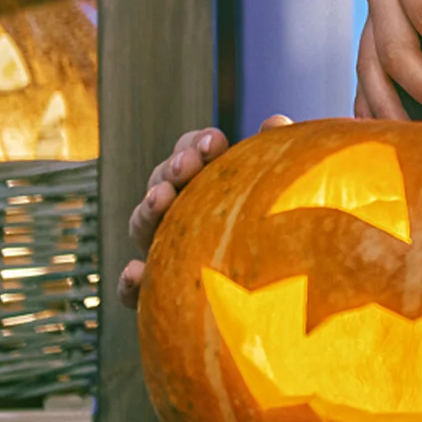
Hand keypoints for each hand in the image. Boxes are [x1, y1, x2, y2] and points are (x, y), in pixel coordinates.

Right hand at [116, 115, 291, 309]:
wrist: (293, 298)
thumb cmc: (291, 226)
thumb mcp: (288, 187)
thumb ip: (280, 153)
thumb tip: (274, 122)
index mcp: (208, 184)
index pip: (190, 155)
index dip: (195, 144)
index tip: (216, 140)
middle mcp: (182, 214)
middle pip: (162, 184)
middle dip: (172, 168)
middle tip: (188, 163)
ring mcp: (167, 252)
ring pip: (142, 227)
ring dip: (147, 208)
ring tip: (163, 198)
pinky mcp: (161, 296)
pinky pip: (134, 293)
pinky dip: (129, 281)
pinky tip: (136, 272)